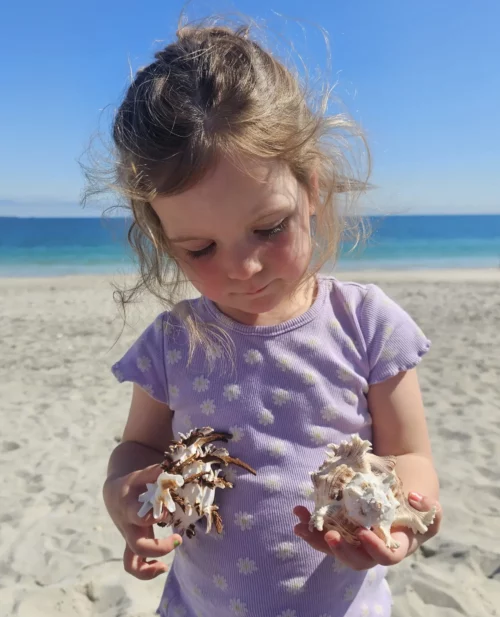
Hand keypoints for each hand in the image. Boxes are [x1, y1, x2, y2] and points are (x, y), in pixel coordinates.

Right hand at [103, 464, 182, 579]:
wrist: (115, 495)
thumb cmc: (132, 484)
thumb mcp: (140, 476)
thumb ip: (155, 473)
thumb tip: (172, 473)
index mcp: (129, 509)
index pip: (140, 517)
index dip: (155, 517)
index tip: (167, 512)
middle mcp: (128, 528)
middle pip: (138, 546)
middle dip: (159, 548)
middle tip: (179, 539)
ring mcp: (129, 539)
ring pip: (130, 564)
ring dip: (147, 571)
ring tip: (165, 566)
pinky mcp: (132, 546)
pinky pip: (135, 566)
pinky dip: (147, 571)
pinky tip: (162, 566)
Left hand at [293, 493, 441, 570]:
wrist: (402, 483)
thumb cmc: (417, 495)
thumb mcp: (430, 501)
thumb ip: (429, 506)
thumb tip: (413, 498)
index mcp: (398, 545)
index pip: (387, 557)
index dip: (375, 549)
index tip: (363, 533)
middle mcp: (375, 547)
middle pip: (357, 560)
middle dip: (340, 550)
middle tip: (328, 535)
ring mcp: (356, 538)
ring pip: (335, 547)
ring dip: (316, 539)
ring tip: (300, 526)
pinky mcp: (343, 526)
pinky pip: (326, 531)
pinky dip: (311, 525)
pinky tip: (299, 514)